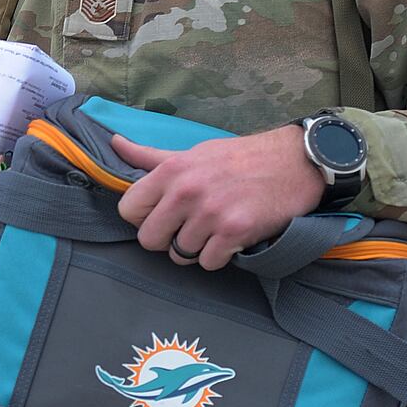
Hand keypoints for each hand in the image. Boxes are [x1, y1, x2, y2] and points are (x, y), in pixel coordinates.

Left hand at [111, 124, 323, 270]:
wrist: (292, 163)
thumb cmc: (238, 158)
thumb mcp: (192, 151)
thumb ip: (150, 157)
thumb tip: (114, 143)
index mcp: (171, 170)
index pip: (128, 209)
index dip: (142, 217)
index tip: (160, 215)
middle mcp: (186, 191)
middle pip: (149, 239)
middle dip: (165, 239)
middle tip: (186, 228)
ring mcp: (210, 213)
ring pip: (180, 254)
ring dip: (195, 248)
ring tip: (213, 229)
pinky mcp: (235, 232)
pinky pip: (209, 262)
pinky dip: (218, 256)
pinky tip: (230, 238)